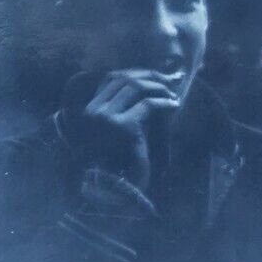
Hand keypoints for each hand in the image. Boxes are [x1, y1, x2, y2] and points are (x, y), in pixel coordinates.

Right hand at [66, 69, 180, 188]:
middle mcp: (93, 112)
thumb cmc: (112, 161)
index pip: (110, 79)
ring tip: (171, 95)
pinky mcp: (123, 128)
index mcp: (87, 111)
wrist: (109, 188)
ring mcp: (107, 119)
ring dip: (158, 88)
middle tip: (169, 80)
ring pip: (135, 88)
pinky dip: (164, 103)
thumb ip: (121, 108)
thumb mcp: (112, 129)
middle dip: (149, 76)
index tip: (153, 75)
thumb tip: (144, 82)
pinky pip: (148, 106)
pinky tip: (174, 106)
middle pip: (123, 79)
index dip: (135, 73)